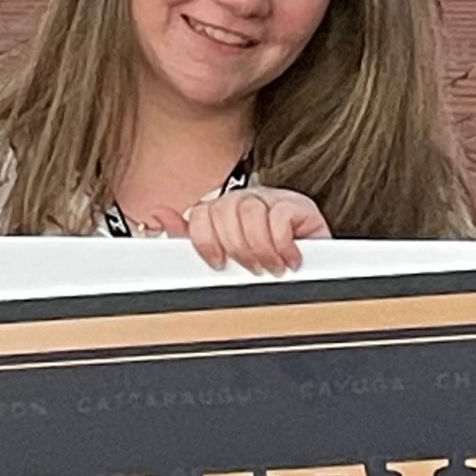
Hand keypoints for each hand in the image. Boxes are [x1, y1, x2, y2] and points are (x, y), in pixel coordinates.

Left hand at [153, 185, 329, 274]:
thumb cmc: (267, 268)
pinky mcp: (300, 205)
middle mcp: (246, 200)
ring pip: (249, 210)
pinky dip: (281, 243)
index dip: (206, 241)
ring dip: (258, 248)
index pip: (202, 211)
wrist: (316, 275)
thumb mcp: (224, 258)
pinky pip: (279, 215)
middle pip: (224, 209)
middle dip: (235, 247)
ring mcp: (273, 199)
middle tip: (249, 268)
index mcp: (225, 211)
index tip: (218, 264)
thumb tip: (159, 217)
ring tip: (269, 266)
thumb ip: (190, 238)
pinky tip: (288, 258)